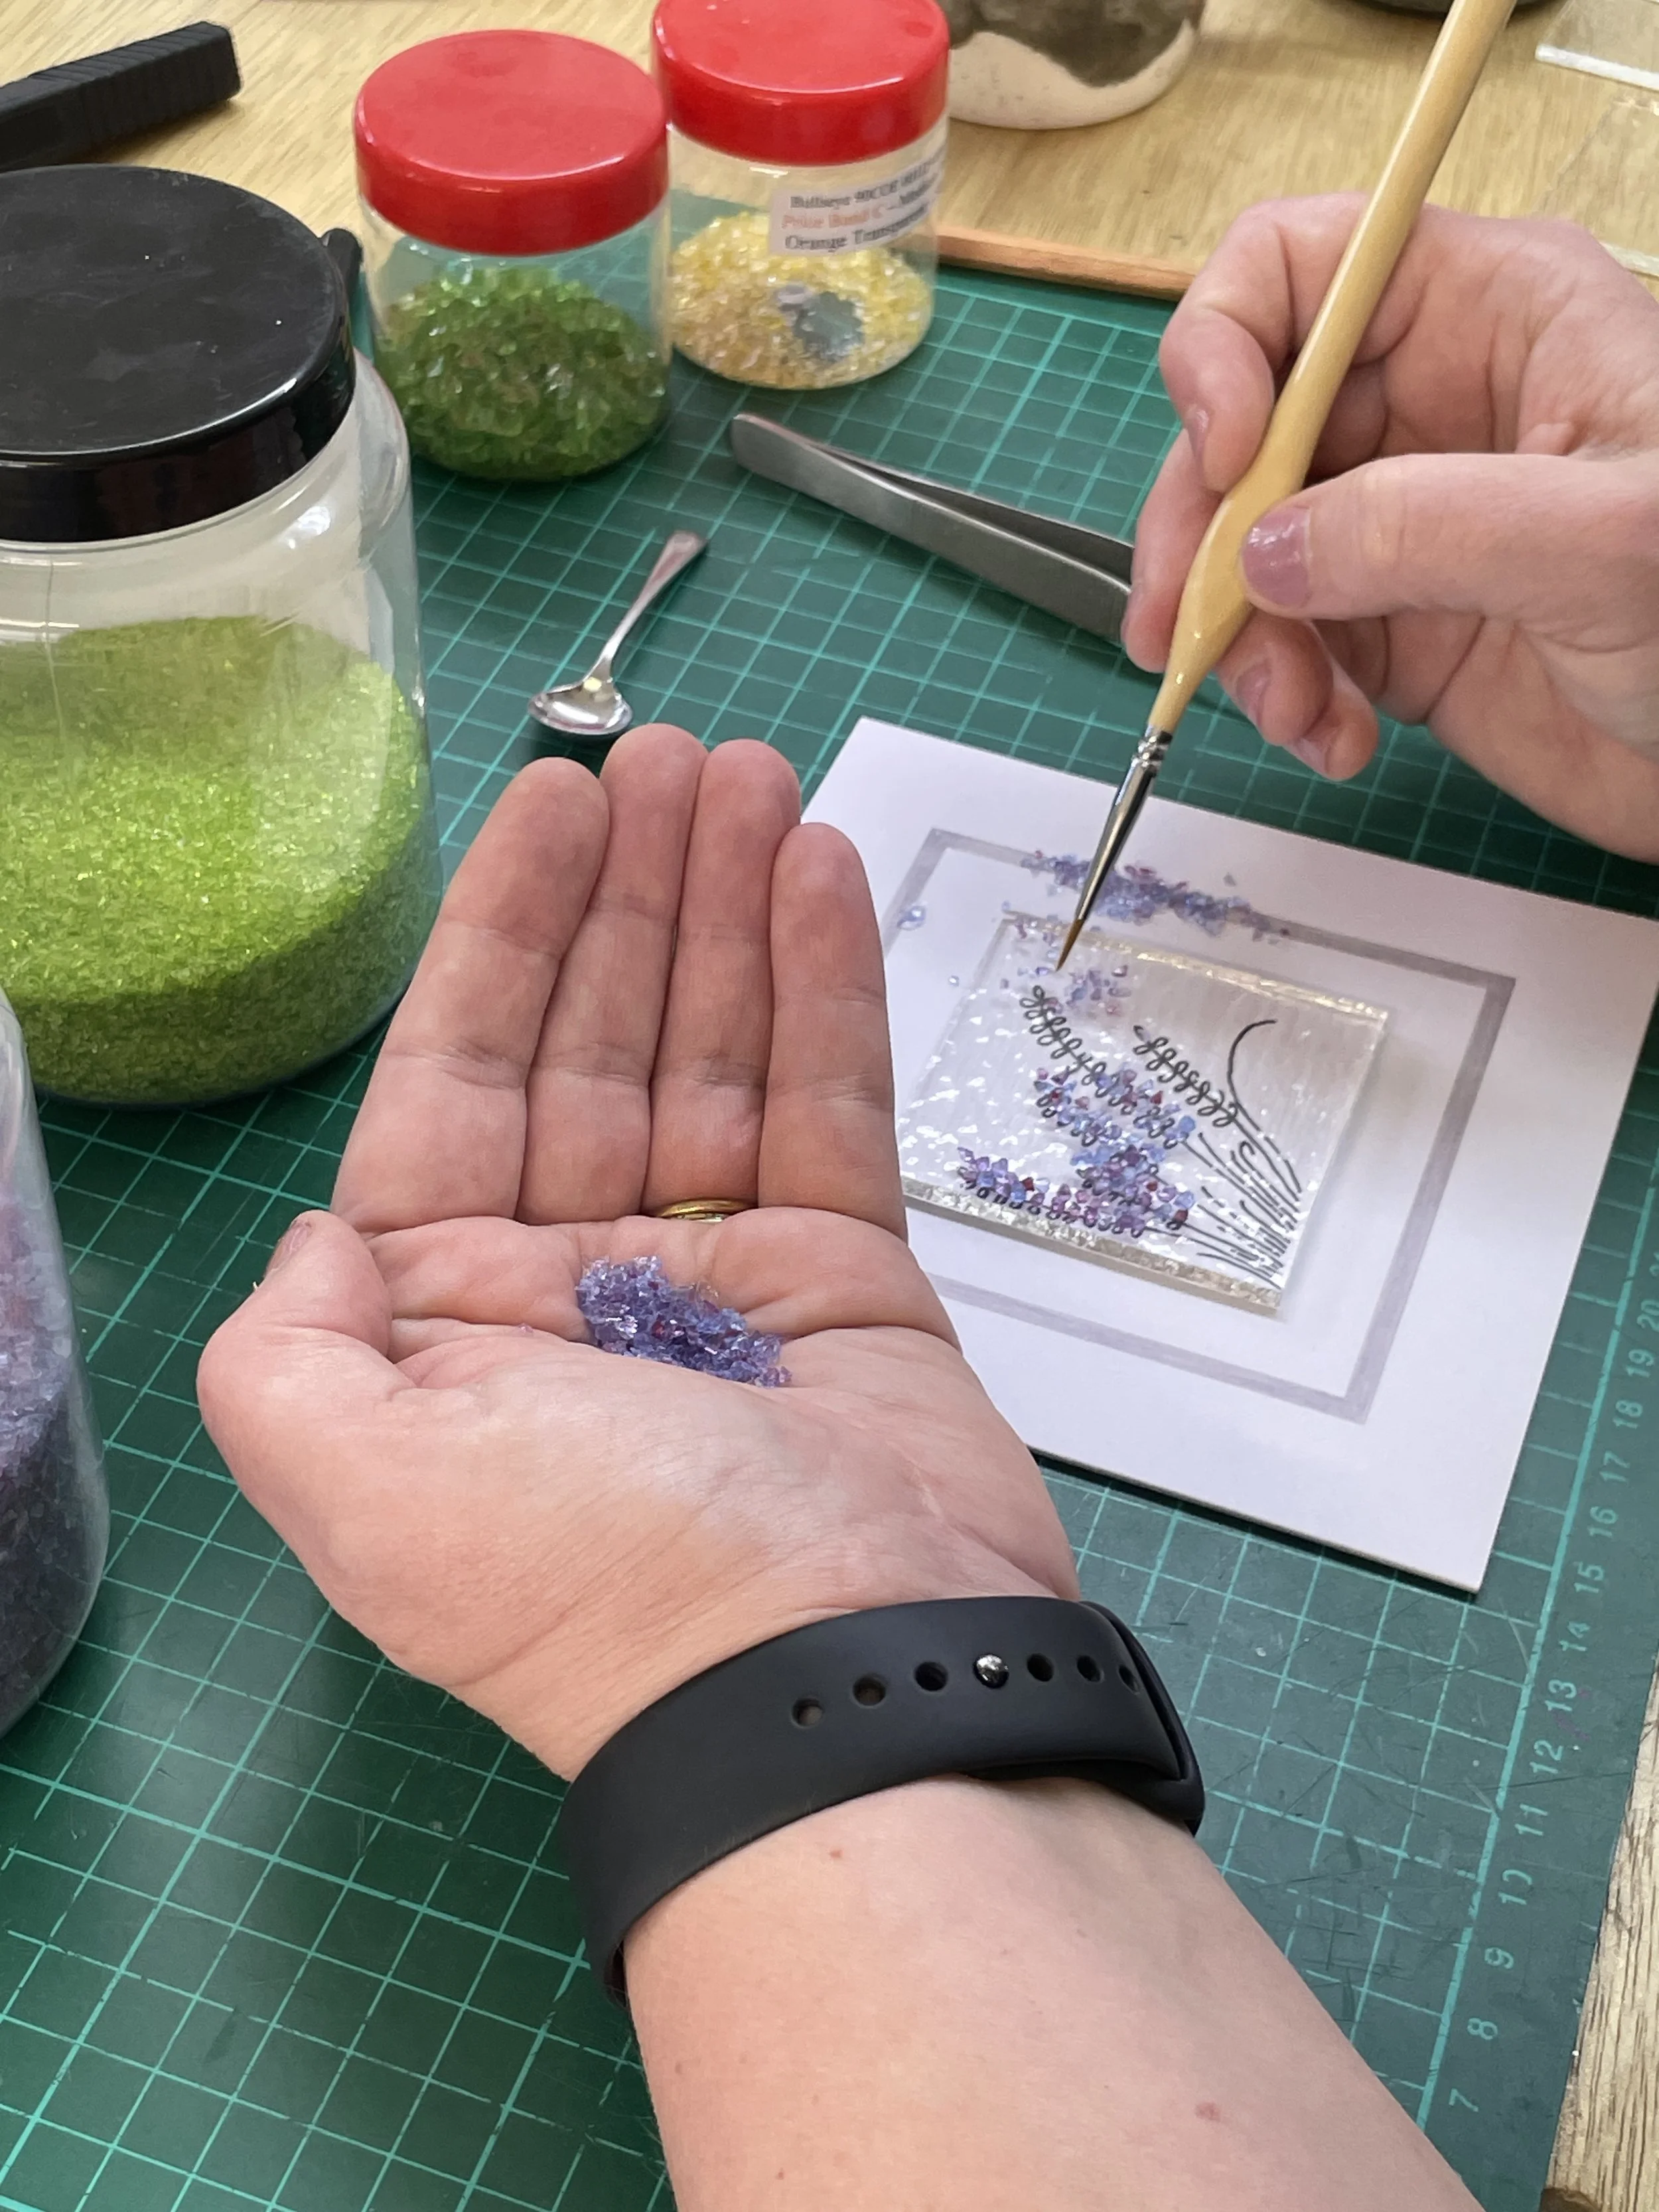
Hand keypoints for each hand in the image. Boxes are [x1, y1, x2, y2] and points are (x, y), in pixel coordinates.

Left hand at [197, 729, 1074, 1777]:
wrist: (839, 1682)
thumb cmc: (598, 1576)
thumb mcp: (367, 1484)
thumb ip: (290, 1350)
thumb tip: (320, 1237)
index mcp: (452, 1319)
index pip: (461, 1079)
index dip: (504, 932)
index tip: (556, 800)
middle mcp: (576, 1285)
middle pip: (598, 1041)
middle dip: (631, 895)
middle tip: (675, 752)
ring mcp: (723, 1277)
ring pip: (719, 1053)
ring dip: (729, 910)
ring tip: (752, 773)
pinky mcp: (852, 1280)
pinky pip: (834, 1106)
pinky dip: (827, 989)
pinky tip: (819, 873)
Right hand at [1123, 199, 1658, 856]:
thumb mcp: (1599, 541)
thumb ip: (1421, 528)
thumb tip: (1264, 554)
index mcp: (1487, 316)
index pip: (1295, 269)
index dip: (1227, 347)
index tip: (1227, 461)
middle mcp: (1430, 405)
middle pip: (1242, 428)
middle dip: (1204, 532)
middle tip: (1183, 628)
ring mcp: (1403, 521)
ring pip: (1247, 549)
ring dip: (1238, 637)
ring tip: (1291, 710)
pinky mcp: (1394, 627)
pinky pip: (1287, 644)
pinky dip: (1286, 698)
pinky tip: (1335, 739)